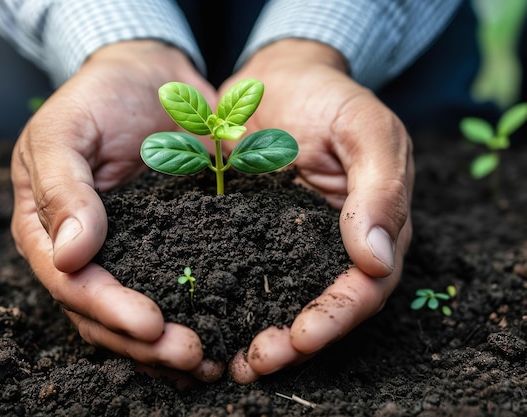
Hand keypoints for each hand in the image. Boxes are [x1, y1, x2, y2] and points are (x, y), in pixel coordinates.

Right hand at [10, 41, 222, 381]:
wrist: (149, 77)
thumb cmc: (99, 96)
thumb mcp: (66, 130)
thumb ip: (62, 189)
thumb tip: (71, 257)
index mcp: (46, 229)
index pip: (70, 284)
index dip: (108, 310)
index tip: (152, 324)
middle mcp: (82, 253)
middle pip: (102, 316)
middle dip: (143, 342)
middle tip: (189, 355)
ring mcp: (125, 254)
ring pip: (134, 318)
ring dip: (166, 346)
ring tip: (206, 362)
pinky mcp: (165, 247)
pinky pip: (172, 292)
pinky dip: (191, 319)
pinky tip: (218, 339)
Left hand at [221, 40, 413, 382]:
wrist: (277, 77)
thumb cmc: (328, 95)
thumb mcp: (365, 128)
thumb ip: (379, 189)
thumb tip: (379, 259)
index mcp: (374, 226)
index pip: (365, 288)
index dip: (335, 318)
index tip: (300, 338)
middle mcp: (333, 245)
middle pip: (323, 308)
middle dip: (293, 342)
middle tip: (256, 362)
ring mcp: (290, 243)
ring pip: (282, 301)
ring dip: (260, 335)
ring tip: (229, 362)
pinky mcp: (251, 235)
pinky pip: (243, 275)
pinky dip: (230, 303)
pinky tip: (205, 322)